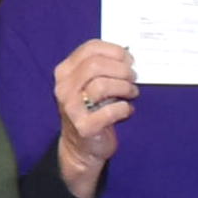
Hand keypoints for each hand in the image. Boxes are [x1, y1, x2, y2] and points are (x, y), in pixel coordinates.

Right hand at [51, 39, 138, 192]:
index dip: (114, 51)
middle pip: (96, 65)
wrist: (81, 148)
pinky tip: (127, 110)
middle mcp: (63, 88)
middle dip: (121, 69)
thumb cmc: (91, 110)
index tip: (129, 59)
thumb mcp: (88, 84)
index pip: (89, 49)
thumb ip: (102, 68)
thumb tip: (128, 56)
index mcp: (64, 72)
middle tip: (133, 77)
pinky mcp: (84, 127)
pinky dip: (124, 108)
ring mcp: (71, 108)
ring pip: (103, 86)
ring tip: (132, 93)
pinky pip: (111, 111)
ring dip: (125, 87)